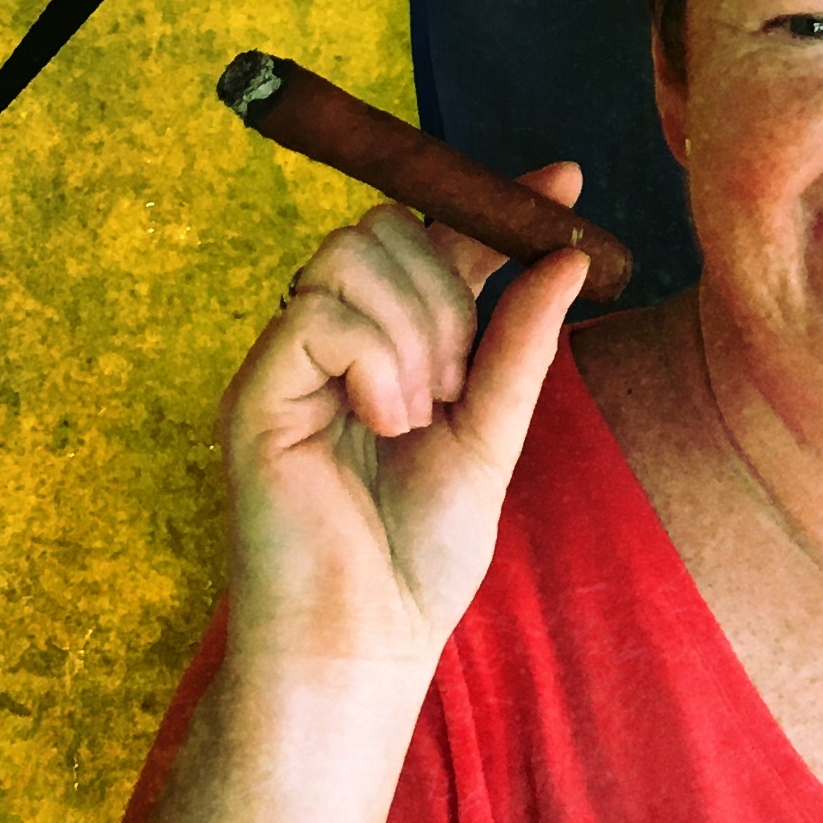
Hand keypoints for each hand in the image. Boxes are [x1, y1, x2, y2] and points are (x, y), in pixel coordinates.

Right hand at [216, 164, 591, 673]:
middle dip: (443, 288)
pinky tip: (384, 420)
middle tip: (455, 383)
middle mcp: (329, 342)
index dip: (491, 203)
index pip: (434, 240)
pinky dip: (373, 356)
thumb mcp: (492, 435)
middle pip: (384, 227)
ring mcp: (286, 365)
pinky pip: (318, 313)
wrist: (364, 644)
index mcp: (387, 345)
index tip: (566, 178)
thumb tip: (569, 256)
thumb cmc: (418, 557)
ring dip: (412, 326)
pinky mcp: (252, 395)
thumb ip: (520, 345)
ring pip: (350, 254)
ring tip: (418, 412)